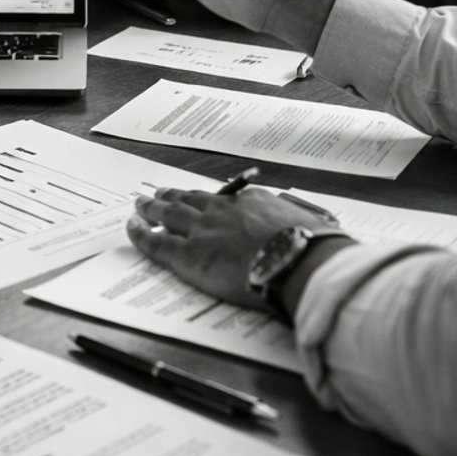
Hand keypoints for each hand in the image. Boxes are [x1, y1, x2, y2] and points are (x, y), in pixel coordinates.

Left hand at [127, 186, 345, 306]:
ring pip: (169, 214)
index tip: (205, 202)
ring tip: (141, 204)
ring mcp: (203, 231)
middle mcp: (223, 210)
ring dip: (152, 208)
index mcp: (253, 202)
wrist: (299, 261)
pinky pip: (156, 243)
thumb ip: (310, 228)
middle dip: (173, 196)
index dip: (210, 202)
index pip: (226, 199)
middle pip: (191, 199)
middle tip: (159, 194)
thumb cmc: (314, 249)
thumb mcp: (316, 227)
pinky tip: (131, 228)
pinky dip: (141, 234)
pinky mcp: (189, 255)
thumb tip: (324, 235)